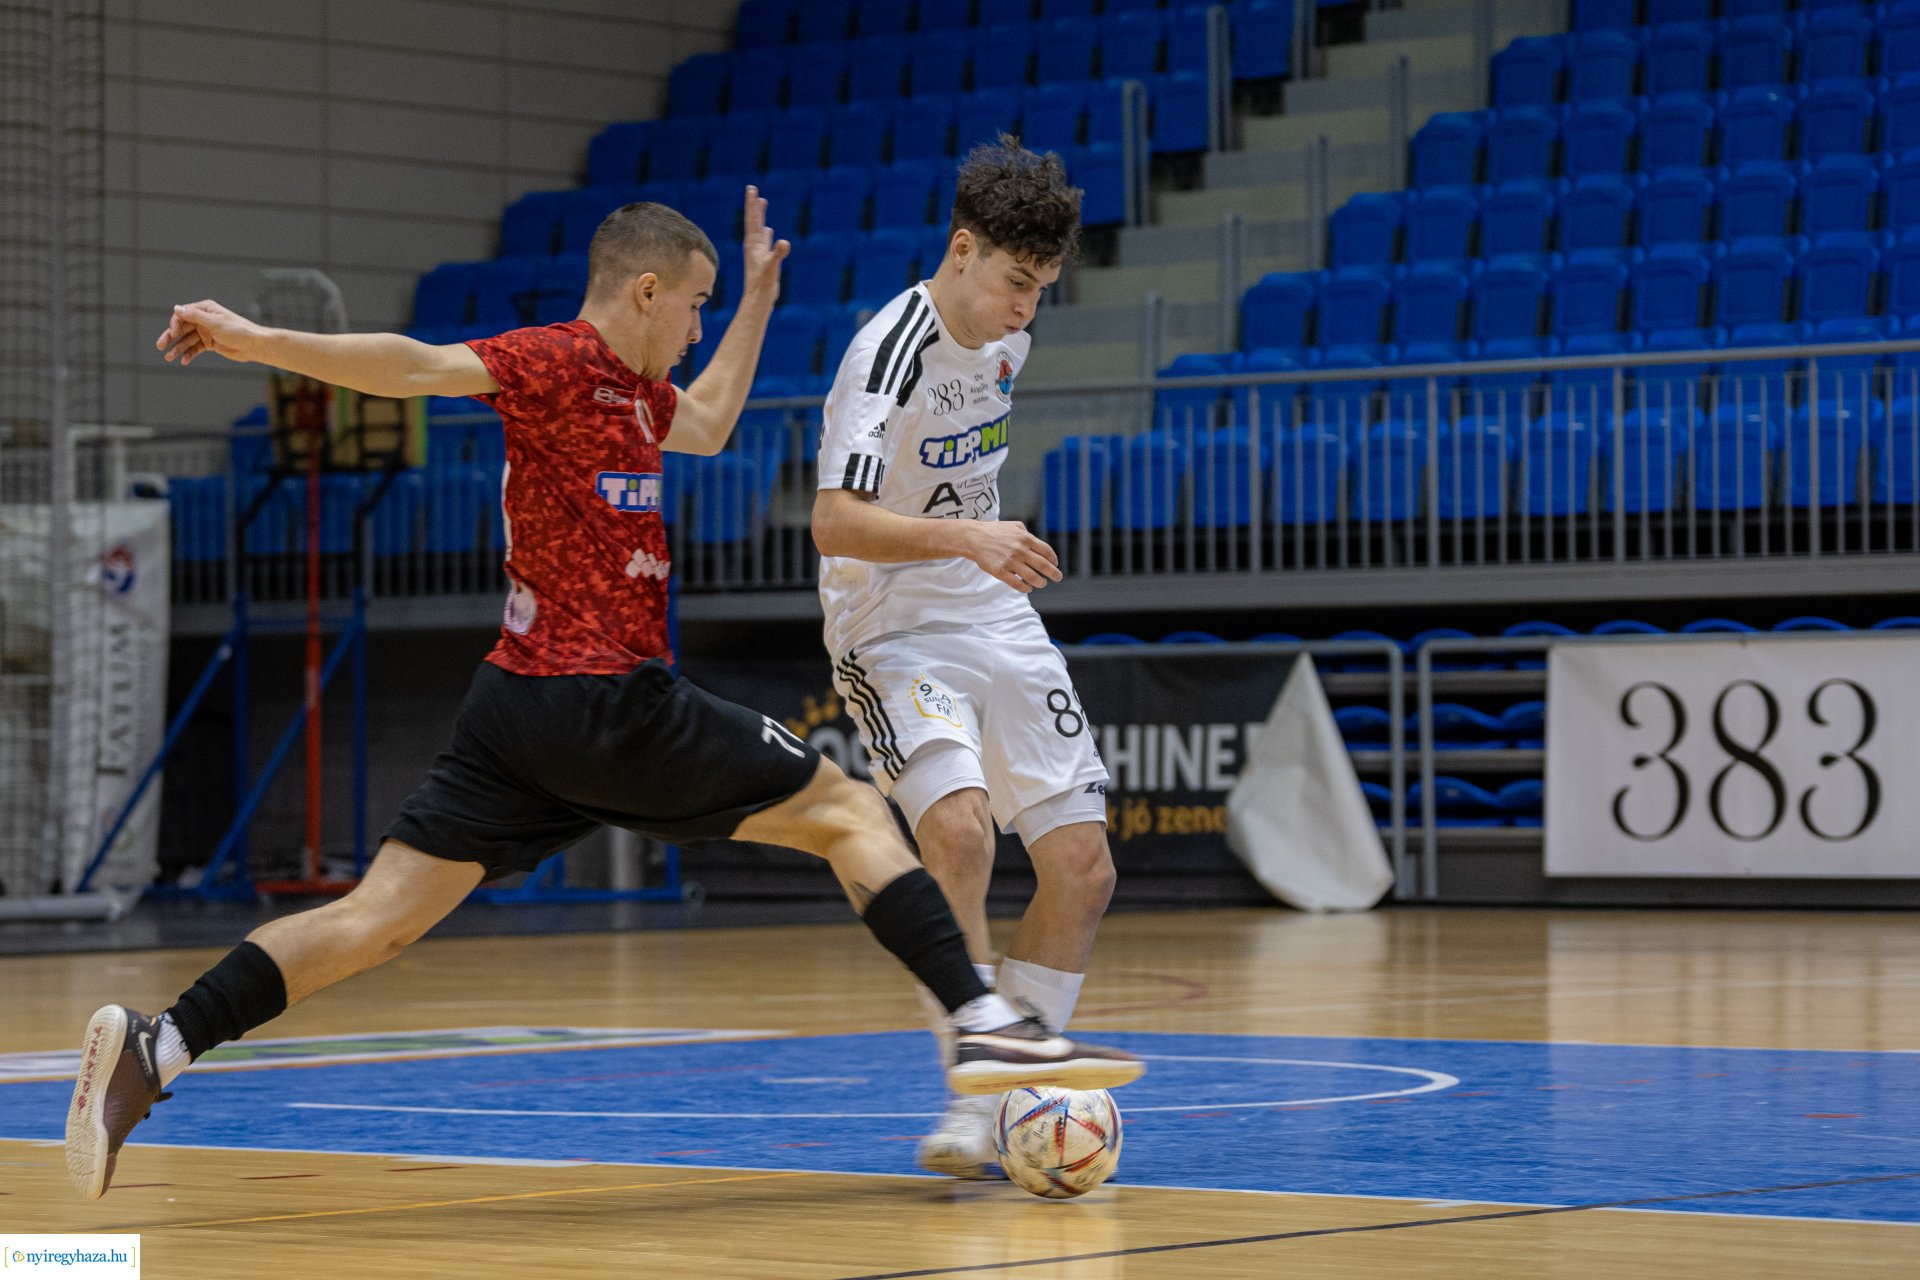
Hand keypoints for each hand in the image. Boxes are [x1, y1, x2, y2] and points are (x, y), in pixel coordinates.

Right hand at [155, 300, 266, 366]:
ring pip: (187, 340)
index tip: (174, 333)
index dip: (175, 324)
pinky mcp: (210, 343)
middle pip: (182, 328)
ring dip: (178, 348)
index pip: (183, 314)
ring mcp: (206, 332)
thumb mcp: (215, 322)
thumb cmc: (237, 330)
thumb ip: (195, 316)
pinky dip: (189, 354)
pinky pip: (195, 348)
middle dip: (171, 337)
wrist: (254, 345)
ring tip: (169, 358)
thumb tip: (176, 308)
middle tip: (160, 346)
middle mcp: (203, 319)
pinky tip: (184, 361)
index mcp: (205, 309)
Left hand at [740, 185, 789, 299]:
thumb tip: (784, 242)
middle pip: (754, 220)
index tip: (752, 189)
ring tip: (761, 203)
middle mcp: (754, 245)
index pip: (752, 219)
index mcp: (753, 244)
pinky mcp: (765, 259)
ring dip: (760, 216)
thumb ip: (777, 254)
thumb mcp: (771, 267)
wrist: (759, 299)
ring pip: (760, 229)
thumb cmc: (763, 284)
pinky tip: (769, 230)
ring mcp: (759, 252)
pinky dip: (767, 234)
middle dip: (754, 205)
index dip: (752, 204)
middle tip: (753, 189)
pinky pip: (766, 242)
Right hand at [962, 520, 1062, 593]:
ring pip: (1032, 577)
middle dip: (1054, 574)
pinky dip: (1026, 588)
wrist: (974, 538)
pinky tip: (1028, 588)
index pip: (1046, 551)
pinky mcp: (1000, 571)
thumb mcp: (1014, 526)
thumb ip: (1028, 534)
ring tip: (1042, 584)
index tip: (1055, 564)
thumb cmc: (995, 531)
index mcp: (1025, 538)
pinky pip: (1017, 584)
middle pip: (1043, 565)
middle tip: (1058, 578)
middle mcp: (1019, 550)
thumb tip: (1038, 546)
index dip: (1053, 559)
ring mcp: (1010, 562)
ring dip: (1040, 583)